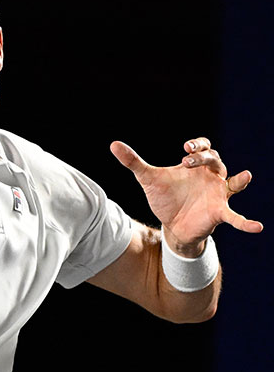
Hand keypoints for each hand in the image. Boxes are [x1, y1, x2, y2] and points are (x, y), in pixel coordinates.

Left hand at [110, 137, 262, 254]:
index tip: (185, 148)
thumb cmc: (164, 197)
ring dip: (239, 181)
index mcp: (196, 166)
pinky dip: (246, 222)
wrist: (170, 224)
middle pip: (216, 161)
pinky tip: (257, 227)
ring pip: (233, 183)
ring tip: (246, 177)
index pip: (204, 148)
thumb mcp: (148, 179)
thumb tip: (113, 145)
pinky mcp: (219, 213)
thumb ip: (133, 162)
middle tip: (187, 160)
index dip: (198, 145)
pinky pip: (235, 217)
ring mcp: (218, 194)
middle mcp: (211, 177)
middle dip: (204, 158)